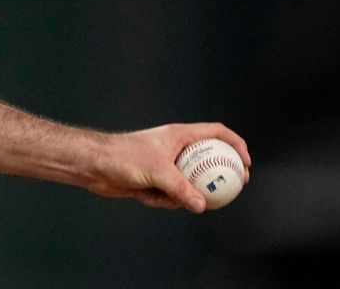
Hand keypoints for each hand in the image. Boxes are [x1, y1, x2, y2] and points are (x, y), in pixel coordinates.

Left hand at [87, 123, 250, 212]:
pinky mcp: (153, 181)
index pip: (217, 133)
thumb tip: (202, 206)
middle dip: (218, 178)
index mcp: (179, 135)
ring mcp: (164, 165)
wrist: (93, 165)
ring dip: (180, 196)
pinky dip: (161, 201)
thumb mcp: (157, 172)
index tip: (246, 164)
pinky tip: (144, 197)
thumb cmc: (122, 157)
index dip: (236, 144)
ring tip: (165, 196)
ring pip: (188, 184)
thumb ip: (181, 189)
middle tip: (231, 191)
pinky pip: (169, 196)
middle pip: (207, 161)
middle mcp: (174, 149)